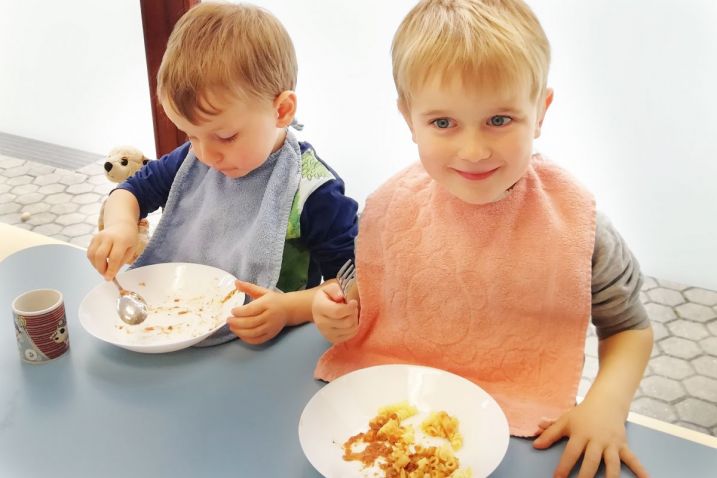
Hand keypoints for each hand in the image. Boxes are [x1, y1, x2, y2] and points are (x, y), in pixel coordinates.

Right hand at [86, 222, 138, 279]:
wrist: (121, 225)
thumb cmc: (129, 239)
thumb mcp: (131, 249)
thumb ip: (121, 261)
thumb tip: (111, 274)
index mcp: (121, 240)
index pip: (114, 257)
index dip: (111, 269)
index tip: (109, 278)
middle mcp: (108, 237)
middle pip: (100, 256)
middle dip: (101, 269)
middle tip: (106, 275)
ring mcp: (99, 237)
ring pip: (92, 255)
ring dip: (96, 266)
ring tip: (104, 269)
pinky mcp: (93, 239)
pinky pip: (89, 253)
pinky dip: (93, 261)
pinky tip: (100, 263)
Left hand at [227, 280, 288, 344]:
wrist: (289, 309)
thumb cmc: (273, 300)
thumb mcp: (262, 291)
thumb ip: (248, 287)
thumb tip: (235, 282)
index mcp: (267, 304)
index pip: (251, 310)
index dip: (239, 312)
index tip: (232, 310)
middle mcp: (270, 316)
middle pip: (251, 322)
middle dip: (237, 322)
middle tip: (228, 320)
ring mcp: (271, 327)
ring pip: (253, 333)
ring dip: (240, 331)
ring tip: (231, 327)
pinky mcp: (271, 335)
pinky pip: (257, 340)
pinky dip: (247, 339)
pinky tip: (240, 334)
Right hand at [312, 282, 358, 343]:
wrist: (319, 310)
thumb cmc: (327, 297)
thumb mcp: (329, 288)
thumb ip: (335, 290)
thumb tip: (340, 297)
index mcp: (319, 308)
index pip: (338, 312)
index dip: (350, 307)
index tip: (354, 302)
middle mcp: (321, 323)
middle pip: (346, 322)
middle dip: (353, 313)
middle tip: (352, 307)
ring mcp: (326, 333)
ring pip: (351, 329)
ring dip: (355, 320)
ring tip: (351, 313)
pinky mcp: (333, 339)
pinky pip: (351, 335)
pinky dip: (354, 327)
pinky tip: (349, 320)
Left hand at [532, 399, 647, 477]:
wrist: (606, 402)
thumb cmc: (582, 414)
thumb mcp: (565, 420)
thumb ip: (550, 432)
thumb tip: (535, 443)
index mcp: (580, 434)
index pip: (571, 452)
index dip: (564, 466)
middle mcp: (596, 440)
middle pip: (591, 461)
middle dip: (586, 476)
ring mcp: (611, 444)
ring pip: (611, 463)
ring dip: (610, 477)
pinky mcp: (623, 445)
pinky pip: (632, 459)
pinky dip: (640, 469)